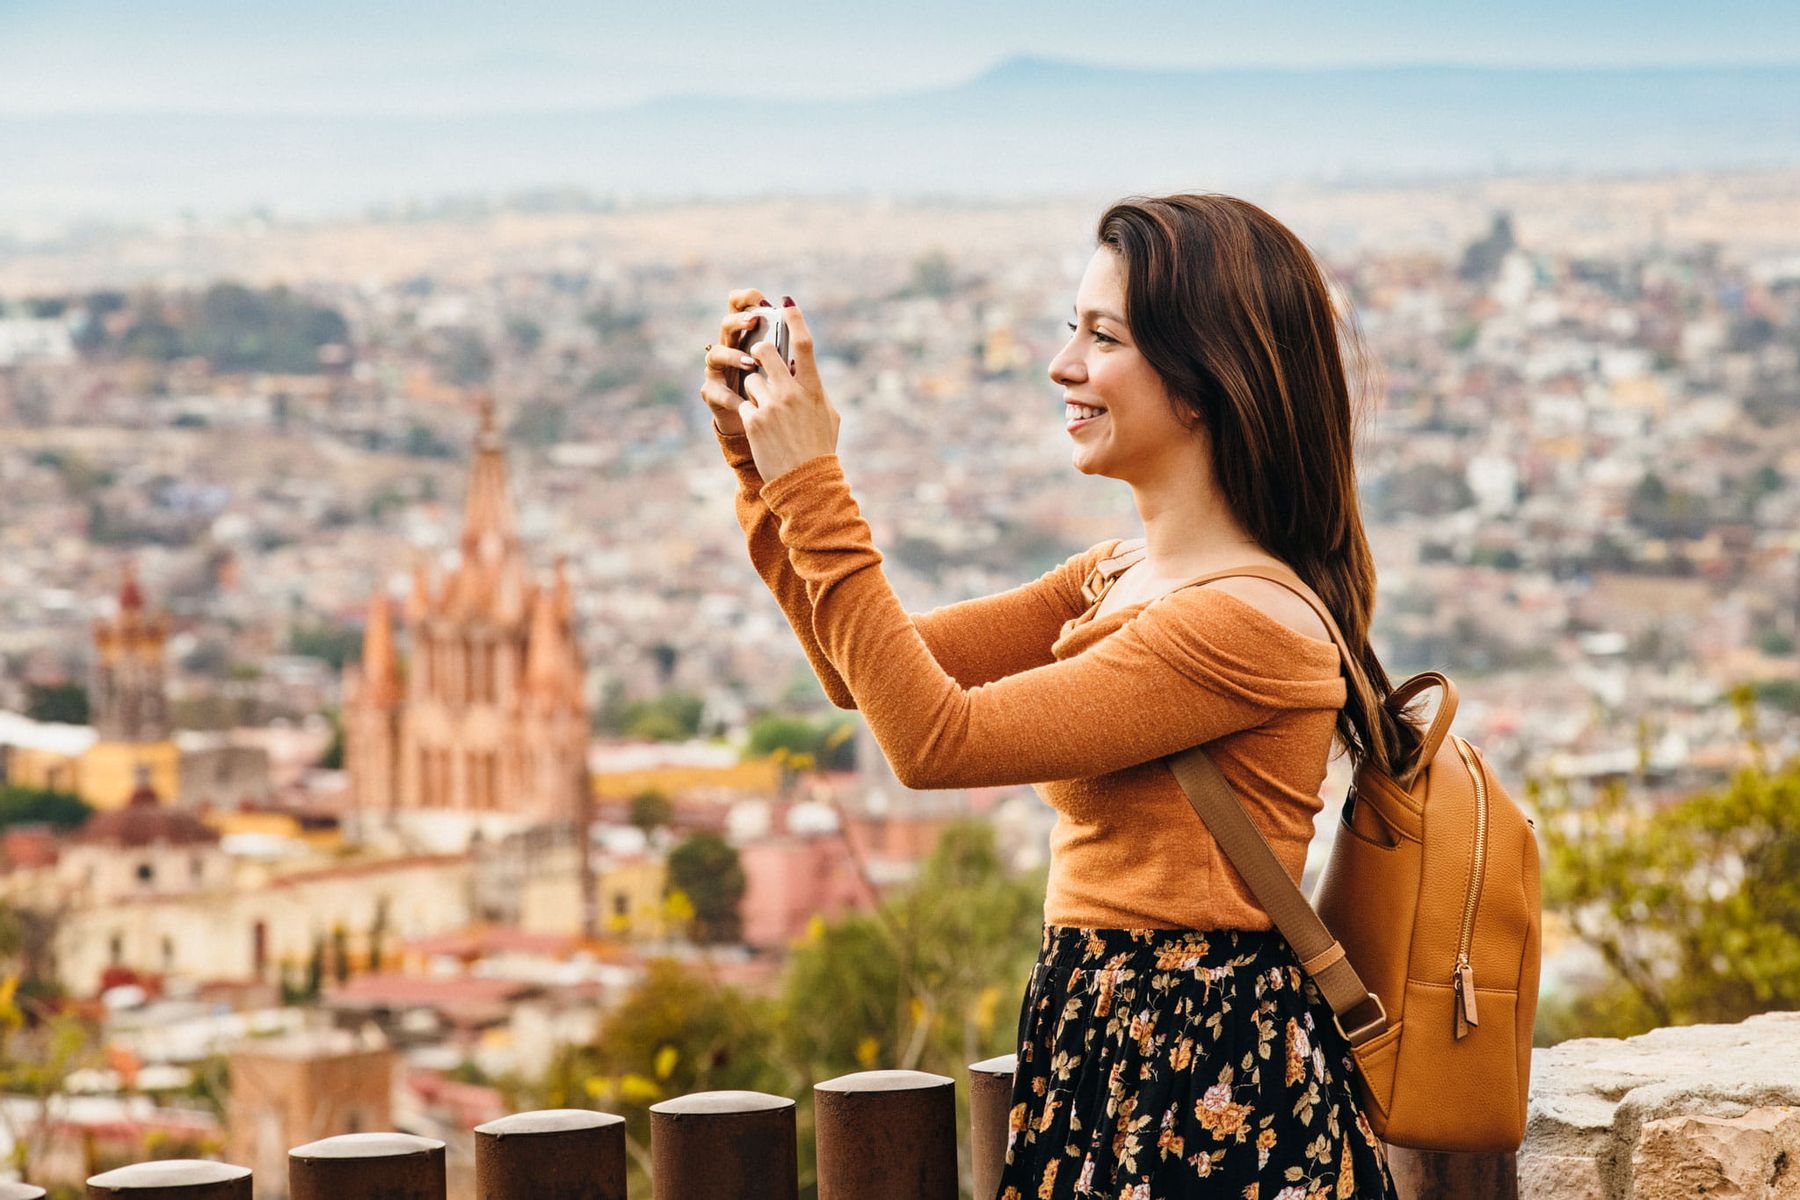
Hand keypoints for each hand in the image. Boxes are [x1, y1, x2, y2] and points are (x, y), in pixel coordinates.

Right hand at [701, 289, 785, 438]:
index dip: (748, 299)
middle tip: (755, 321)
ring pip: (716, 354)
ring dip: (733, 355)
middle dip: (740, 320)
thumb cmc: (777, 397)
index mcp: (749, 338)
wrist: (761, 429)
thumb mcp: (787, 376)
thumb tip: (800, 353)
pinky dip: (729, 395)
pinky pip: (716, 390)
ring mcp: (718, 369)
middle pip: (727, 324)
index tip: (763, 300)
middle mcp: (731, 348)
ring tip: (751, 363)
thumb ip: (789, 360)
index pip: (742, 308)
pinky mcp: (711, 392)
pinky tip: (742, 401)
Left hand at [737, 296, 839, 480]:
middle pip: (766, 353)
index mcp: (813, 389)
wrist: (805, 483)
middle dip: (758, 350)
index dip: (795, 318)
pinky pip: (743, 402)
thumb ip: (815, 390)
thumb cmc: (820, 448)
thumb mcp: (828, 416)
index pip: (804, 344)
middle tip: (758, 354)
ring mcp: (770, 406)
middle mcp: (791, 392)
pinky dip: (750, 412)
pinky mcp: (752, 420)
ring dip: (754, 389)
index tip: (786, 302)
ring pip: (751, 379)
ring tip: (768, 413)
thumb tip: (803, 370)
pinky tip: (763, 430)